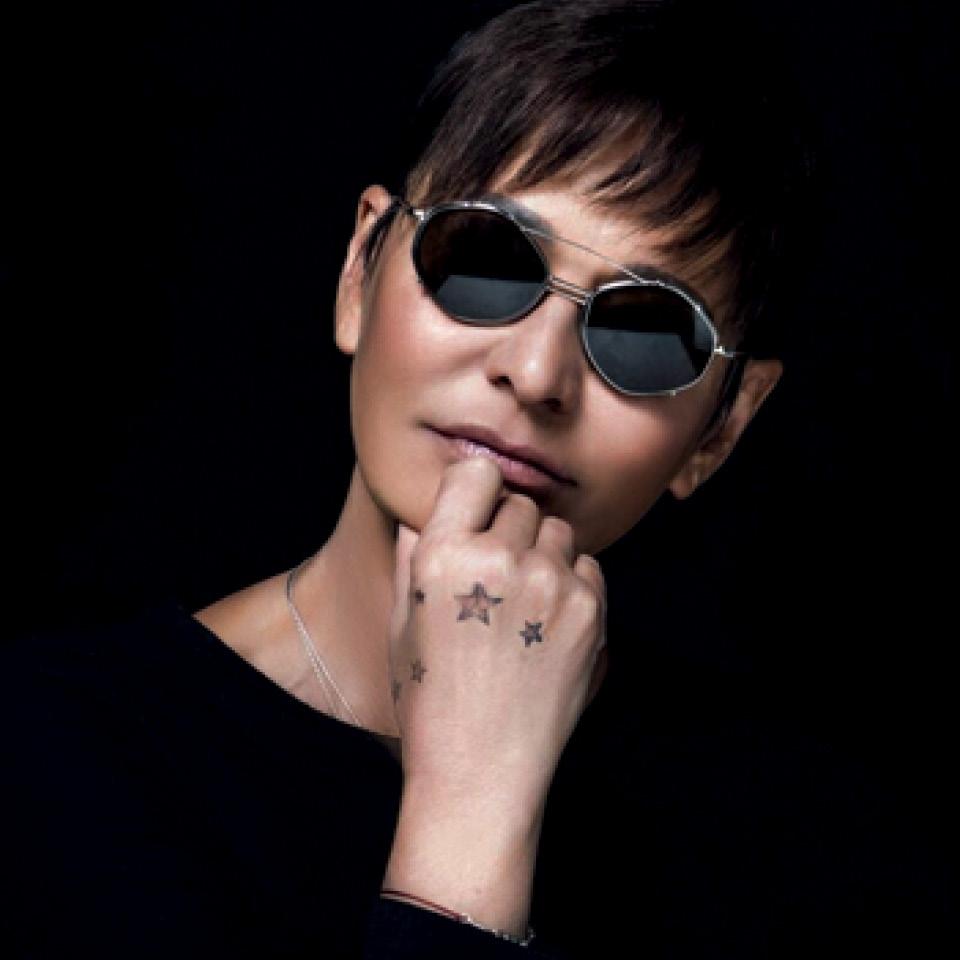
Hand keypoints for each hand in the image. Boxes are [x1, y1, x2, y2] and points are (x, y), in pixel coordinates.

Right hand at [388, 456, 607, 816]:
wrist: (481, 772)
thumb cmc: (431, 700)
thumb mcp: (403, 622)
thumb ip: (416, 553)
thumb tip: (428, 511)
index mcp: (443, 556)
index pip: (476, 472)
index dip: (475, 492)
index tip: (475, 514)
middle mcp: (500, 561)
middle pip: (519, 504)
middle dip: (507, 530)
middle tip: (495, 580)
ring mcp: (551, 585)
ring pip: (557, 533)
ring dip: (542, 554)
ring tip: (522, 605)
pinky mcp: (589, 612)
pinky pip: (588, 568)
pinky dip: (572, 584)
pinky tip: (547, 626)